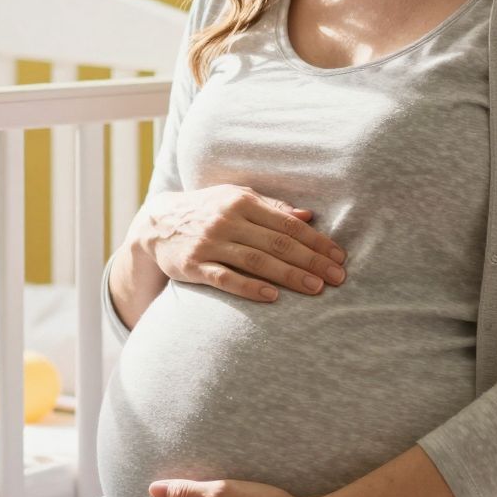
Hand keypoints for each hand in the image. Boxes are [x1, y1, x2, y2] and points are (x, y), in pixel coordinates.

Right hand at [140, 185, 347, 304]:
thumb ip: (271, 207)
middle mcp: (227, 221)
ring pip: (256, 260)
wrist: (156, 223)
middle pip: (278, 243)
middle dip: (311, 261)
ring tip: (315, 288)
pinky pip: (225, 278)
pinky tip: (272, 297)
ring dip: (289, 275)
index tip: (339, 256)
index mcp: (242, 202)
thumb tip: (308, 216)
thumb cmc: (207, 210)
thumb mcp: (236, 199)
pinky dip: (249, 287)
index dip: (316, 241)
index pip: (288, 223)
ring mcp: (209, 243)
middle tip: (338, 277)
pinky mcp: (194, 265)